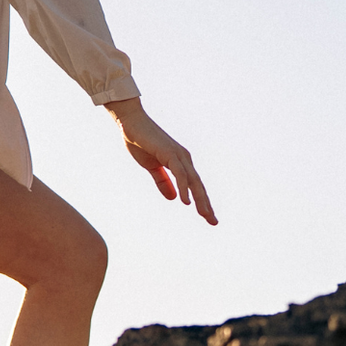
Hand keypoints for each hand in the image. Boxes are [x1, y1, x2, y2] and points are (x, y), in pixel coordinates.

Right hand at [105, 98, 217, 223]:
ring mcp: (178, 156)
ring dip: (200, 200)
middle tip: (214, 222)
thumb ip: (163, 182)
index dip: (202, 202)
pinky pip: (179, 174)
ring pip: (192, 182)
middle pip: (198, 186)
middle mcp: (184, 160)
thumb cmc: (140, 142)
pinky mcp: (170, 154)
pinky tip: (186, 202)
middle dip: (206, 205)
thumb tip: (173, 198)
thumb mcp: (152, 167)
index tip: (208, 218)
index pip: (194, 186)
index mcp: (180, 163)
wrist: (131, 123)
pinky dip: (183, 188)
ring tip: (205, 215)